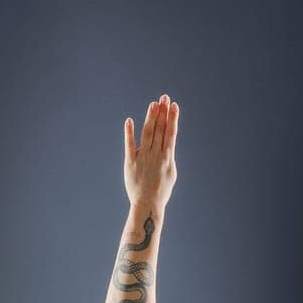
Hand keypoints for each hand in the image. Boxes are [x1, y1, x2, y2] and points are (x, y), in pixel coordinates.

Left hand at [124, 93, 177, 209]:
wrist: (147, 205)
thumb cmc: (161, 190)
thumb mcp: (171, 172)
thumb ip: (168, 156)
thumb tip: (167, 143)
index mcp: (167, 157)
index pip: (171, 132)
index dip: (172, 117)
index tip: (174, 105)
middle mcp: (156, 155)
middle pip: (160, 129)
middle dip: (163, 112)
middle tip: (164, 97)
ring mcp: (143, 158)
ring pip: (148, 134)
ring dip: (151, 118)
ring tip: (153, 104)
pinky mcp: (130, 163)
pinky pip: (129, 145)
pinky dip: (129, 133)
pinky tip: (129, 121)